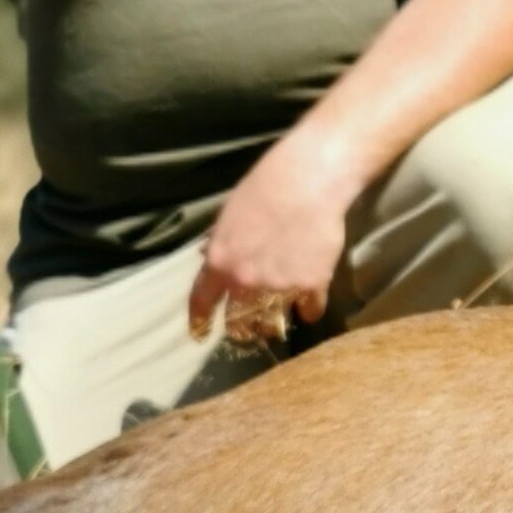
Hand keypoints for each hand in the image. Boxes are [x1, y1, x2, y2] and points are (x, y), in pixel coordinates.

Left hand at [188, 136, 360, 342]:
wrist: (310, 180)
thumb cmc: (265, 187)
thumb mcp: (229, 214)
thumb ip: (219, 244)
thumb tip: (209, 260)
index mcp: (219, 262)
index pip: (201, 303)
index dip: (199, 321)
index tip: (200, 333)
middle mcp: (245, 281)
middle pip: (238, 324)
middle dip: (241, 328)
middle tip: (247, 326)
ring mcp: (279, 287)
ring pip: (272, 324)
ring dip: (272, 324)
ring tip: (277, 319)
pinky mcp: (312, 286)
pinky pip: (309, 312)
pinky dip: (308, 309)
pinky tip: (309, 303)